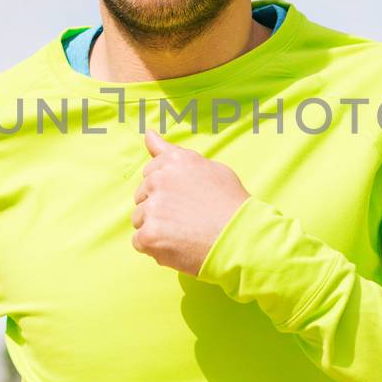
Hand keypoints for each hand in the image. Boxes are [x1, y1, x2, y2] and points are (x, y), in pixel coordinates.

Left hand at [131, 130, 249, 275]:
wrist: (242, 237)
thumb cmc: (229, 203)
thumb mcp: (207, 167)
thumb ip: (173, 152)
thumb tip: (148, 133)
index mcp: (174, 161)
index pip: (150, 172)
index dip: (167, 189)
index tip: (183, 199)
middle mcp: (159, 180)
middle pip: (142, 196)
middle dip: (158, 207)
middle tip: (186, 217)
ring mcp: (153, 208)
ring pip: (139, 219)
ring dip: (155, 227)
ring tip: (183, 233)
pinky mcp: (149, 235)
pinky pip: (139, 242)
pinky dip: (155, 248)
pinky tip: (177, 246)